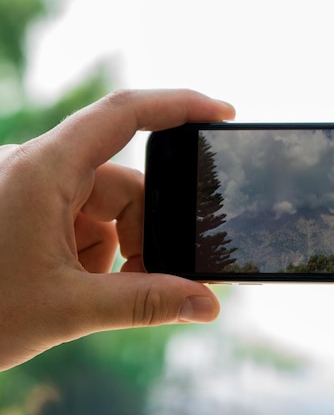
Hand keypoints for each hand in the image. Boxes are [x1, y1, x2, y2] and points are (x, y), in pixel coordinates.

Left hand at [0, 89, 234, 370]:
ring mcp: (32, 189)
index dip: (179, 105)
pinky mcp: (29, 210)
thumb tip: (206, 304)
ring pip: (108, 207)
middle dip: (145, 233)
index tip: (222, 114)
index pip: (124, 114)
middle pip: (125, 184)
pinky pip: (85, 220)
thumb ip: (145, 304)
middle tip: (146, 279)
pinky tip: (79, 285)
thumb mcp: (66, 308)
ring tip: (95, 292)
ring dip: (119, 250)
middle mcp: (38, 169)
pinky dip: (97, 252)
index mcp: (44, 171)